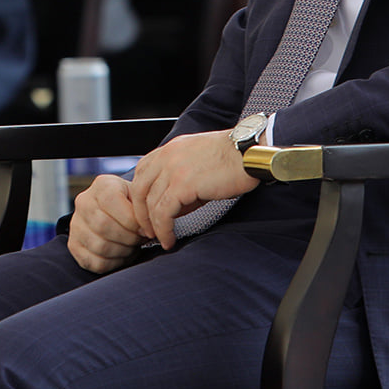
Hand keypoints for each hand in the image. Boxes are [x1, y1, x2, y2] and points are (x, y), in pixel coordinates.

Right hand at [67, 174, 147, 273]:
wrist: (116, 215)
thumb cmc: (132, 208)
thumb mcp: (139, 199)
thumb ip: (143, 210)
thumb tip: (150, 230)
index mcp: (102, 185)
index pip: (112, 201)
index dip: (132, 220)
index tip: (146, 229)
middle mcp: (84, 202)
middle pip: (104, 225)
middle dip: (129, 238)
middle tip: (139, 239)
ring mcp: (76, 225)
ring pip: (99, 246)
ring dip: (123, 251)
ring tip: (131, 246)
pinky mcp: (74, 246)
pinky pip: (94, 262)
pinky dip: (113, 263)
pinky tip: (120, 254)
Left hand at [127, 131, 259, 250]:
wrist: (250, 154)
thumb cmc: (232, 160)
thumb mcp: (199, 165)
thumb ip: (181, 182)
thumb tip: (173, 210)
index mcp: (170, 149)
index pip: (142, 173)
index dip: (139, 195)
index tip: (145, 213)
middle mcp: (166, 156)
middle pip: (139, 189)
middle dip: (140, 213)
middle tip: (147, 231)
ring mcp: (172, 169)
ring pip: (149, 203)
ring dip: (152, 226)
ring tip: (159, 239)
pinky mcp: (182, 184)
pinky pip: (163, 212)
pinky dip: (163, 229)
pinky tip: (169, 239)